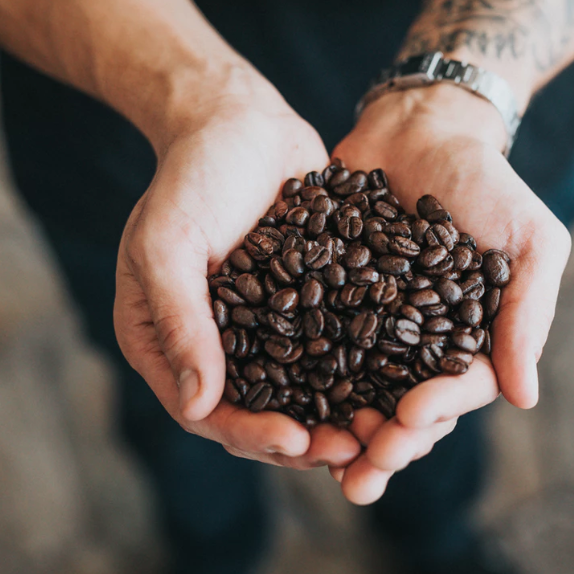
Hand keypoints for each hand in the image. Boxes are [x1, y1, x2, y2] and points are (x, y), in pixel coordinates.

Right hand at [114, 68, 360, 468]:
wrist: (236, 120)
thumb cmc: (188, 176)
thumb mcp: (168, 244)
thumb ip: (180, 321)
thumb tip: (198, 406)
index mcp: (169, 346)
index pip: (208, 411)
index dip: (251, 433)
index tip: (296, 442)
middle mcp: (217, 349)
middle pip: (262, 415)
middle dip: (308, 440)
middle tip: (358, 453)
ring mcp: (266, 332)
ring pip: (305, 394)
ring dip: (344, 418)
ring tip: (389, 432)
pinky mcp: (309, 309)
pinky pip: (336, 352)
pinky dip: (366, 374)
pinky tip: (405, 385)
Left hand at [330, 84, 572, 502]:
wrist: (421, 128)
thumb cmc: (488, 182)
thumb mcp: (531, 240)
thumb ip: (529, 313)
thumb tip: (525, 398)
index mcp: (472, 341)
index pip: (458, 391)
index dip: (436, 411)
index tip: (410, 419)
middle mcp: (422, 345)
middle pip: (406, 410)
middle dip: (385, 446)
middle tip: (359, 474)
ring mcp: (375, 329)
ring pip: (359, 394)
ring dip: (341, 433)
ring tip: (320, 461)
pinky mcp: (331, 306)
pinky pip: (316, 350)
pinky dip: (301, 381)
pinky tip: (279, 406)